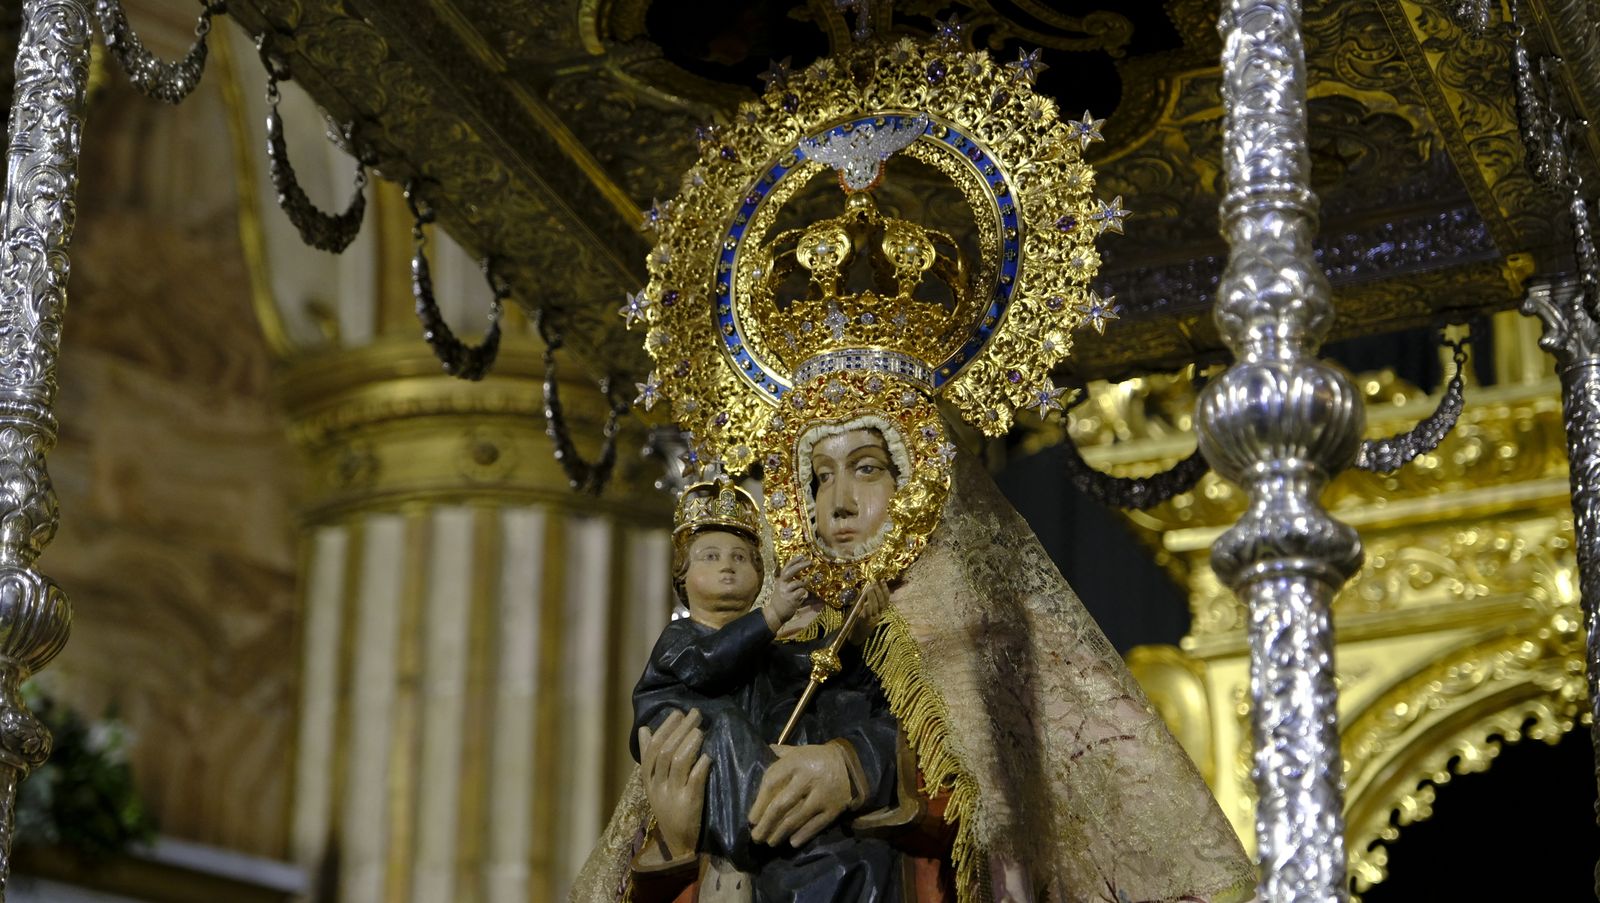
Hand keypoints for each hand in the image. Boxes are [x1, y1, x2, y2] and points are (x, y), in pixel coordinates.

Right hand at [638, 709, 710, 858]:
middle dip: (680, 730)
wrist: (680, 844)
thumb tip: (645, 729)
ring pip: (678, 763)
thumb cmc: (669, 807)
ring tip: (701, 729)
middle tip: (695, 714)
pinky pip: (694, 781)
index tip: (678, 713)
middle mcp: (657, 787)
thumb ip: (649, 757)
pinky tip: (708, 756)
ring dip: (690, 743)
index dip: (665, 729)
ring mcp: (672, 796)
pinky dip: (701, 766)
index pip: (653, 749)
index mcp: (649, 780)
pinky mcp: (689, 805)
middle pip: (666, 752)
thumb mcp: (654, 784)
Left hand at [748, 743, 854, 847]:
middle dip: (766, 824)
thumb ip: (781, 754)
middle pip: (781, 805)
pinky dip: (802, 835)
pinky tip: (791, 842)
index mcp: (796, 762)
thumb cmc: (818, 758)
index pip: (771, 783)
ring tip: (770, 842)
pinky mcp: (834, 808)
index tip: (751, 820)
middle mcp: (808, 778)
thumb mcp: (799, 751)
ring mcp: (822, 795)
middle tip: (756, 837)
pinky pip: (815, 826)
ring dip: (780, 834)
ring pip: (796, 819)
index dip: (758, 804)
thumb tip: (764, 750)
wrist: (852, 763)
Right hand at [765, 556, 812, 630]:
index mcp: (780, 581)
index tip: (802, 556)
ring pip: (797, 583)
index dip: (794, 561)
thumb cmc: (781, 601)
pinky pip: (800, 592)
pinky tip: (803, 596)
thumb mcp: (783, 589)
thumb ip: (791, 583)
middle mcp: (782, 585)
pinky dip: (804, 593)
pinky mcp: (790, 599)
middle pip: (790, 572)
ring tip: (808, 580)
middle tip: (810, 562)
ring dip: (804, 582)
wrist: (775, 614)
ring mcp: (786, 592)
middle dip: (800, 565)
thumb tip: (804, 577)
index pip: (786, 568)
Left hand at [848, 580, 889, 643]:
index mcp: (880, 612)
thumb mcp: (867, 611)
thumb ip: (869, 602)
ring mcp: (872, 619)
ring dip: (873, 598)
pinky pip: (868, 616)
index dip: (885, 590)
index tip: (882, 580)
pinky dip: (867, 609)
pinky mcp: (865, 623)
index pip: (885, 600)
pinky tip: (866, 603)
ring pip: (875, 608)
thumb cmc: (861, 622)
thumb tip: (869, 588)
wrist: (856, 637)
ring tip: (870, 589)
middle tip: (874, 583)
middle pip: (881, 603)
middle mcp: (878, 615)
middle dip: (878, 592)